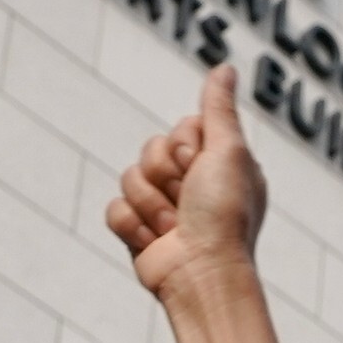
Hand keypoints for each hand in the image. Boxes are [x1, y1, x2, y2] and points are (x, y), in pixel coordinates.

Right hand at [106, 63, 269, 306]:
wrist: (201, 275)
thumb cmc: (224, 215)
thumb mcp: (228, 151)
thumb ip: (219, 108)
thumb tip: (223, 67)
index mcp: (218, 164)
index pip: (181, 128)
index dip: (184, 146)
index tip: (200, 167)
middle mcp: (192, 184)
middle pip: (151, 149)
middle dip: (166, 176)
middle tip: (187, 200)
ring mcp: (163, 207)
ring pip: (129, 178)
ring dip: (152, 204)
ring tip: (175, 228)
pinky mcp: (138, 230)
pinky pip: (114, 208)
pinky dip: (133, 226)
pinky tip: (156, 242)